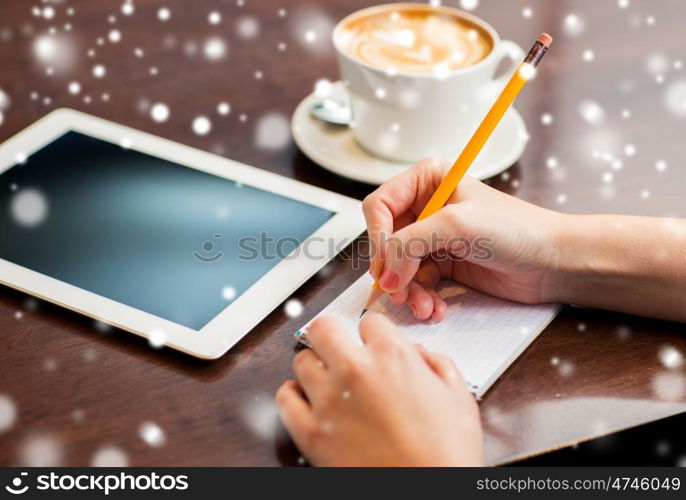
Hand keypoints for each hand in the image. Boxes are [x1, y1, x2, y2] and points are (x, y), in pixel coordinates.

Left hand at [275, 313, 482, 465]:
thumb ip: (438, 365)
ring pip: (301, 361)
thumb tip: (419, 354)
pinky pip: (284, 398)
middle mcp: (356, 370)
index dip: (373, 334)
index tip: (372, 344)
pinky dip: (292, 395)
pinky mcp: (310, 431)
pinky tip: (305, 400)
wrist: (428, 497)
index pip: (369, 321)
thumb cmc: (446, 455)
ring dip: (314, 367)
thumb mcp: (459, 399)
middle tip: (337, 348)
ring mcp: (329, 400)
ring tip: (327, 380)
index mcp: (393, 357)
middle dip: (331, 335)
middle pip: (323, 328)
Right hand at [362, 158, 561, 319]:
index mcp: (427, 181)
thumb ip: (411, 243)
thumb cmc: (518, 229)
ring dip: (407, 291)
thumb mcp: (458, 225)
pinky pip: (415, 283)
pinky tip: (434, 308)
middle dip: (392, 271)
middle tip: (400, 293)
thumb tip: (384, 272)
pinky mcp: (442, 263)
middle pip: (385, 241)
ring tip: (423, 306)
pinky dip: (420, 298)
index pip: (380, 206)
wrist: (553, 262)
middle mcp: (426, 207)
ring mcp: (433, 237)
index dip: (377, 238)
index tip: (385, 266)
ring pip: (398, 267)